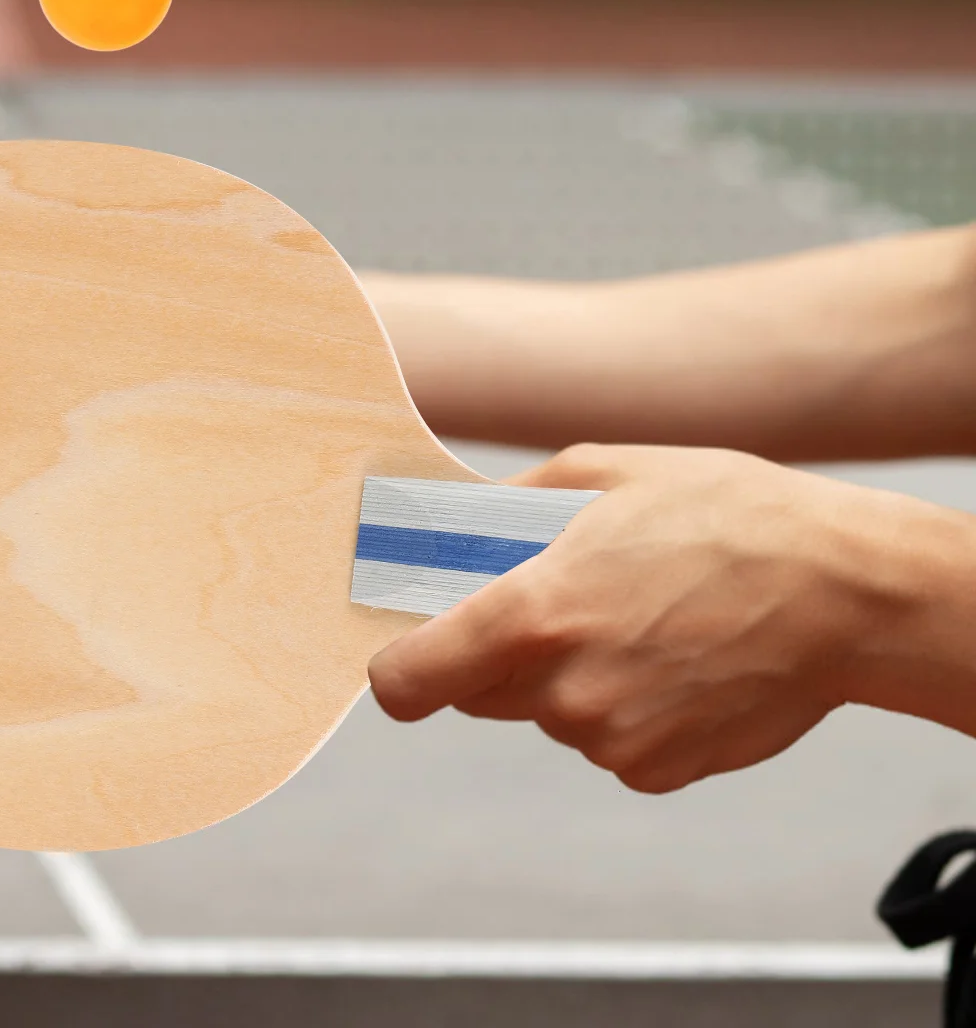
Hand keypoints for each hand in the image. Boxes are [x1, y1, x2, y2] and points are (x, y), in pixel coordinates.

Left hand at [367, 444, 975, 793]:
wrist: (842, 589)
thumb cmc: (720, 515)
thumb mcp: (594, 472)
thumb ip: (499, 509)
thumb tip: (437, 524)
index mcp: (530, 614)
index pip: (407, 681)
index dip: (400, 666)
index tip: (410, 649)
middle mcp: (562, 691)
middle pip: (476, 692)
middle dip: (497, 652)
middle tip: (562, 598)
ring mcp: (611, 739)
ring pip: (545, 713)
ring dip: (568, 675)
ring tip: (638, 615)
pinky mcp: (658, 770)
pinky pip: (604, 740)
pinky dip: (622, 706)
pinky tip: (671, 657)